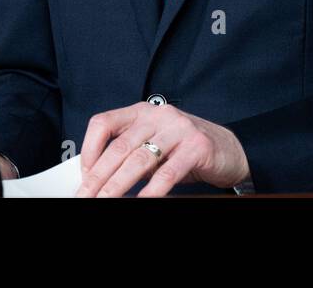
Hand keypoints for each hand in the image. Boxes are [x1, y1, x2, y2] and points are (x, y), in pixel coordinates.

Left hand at [76, 102, 248, 197]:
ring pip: (139, 159)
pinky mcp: (197, 146)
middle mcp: (159, 115)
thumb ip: (130, 153)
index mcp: (142, 111)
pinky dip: (152, 190)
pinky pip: (168, 172)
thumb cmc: (185, 149)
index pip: (104, 123)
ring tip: (105, 201)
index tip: (83, 176)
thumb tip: (97, 177)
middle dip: (98, 177)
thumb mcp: (153, 145)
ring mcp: (179, 128)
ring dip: (118, 185)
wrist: (229, 150)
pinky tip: (142, 200)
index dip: (89, 150)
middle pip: (119, 147)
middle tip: (85, 197)